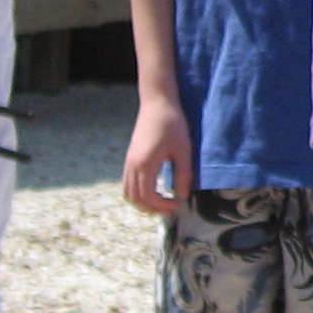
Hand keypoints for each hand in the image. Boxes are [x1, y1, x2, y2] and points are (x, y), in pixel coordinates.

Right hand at [122, 98, 194, 215]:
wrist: (157, 103)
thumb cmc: (173, 123)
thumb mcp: (183, 148)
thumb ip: (184, 173)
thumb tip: (183, 196)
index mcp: (145, 163)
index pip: (148, 196)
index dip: (161, 205)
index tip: (177, 204)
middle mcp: (133, 165)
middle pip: (135, 198)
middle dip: (152, 209)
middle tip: (170, 209)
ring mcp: (129, 162)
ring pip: (128, 193)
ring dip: (143, 203)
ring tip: (162, 203)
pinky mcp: (130, 158)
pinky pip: (128, 184)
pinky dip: (138, 194)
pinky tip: (154, 192)